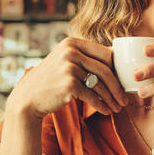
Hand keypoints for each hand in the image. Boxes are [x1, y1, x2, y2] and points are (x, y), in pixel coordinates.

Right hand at [8, 38, 126, 118]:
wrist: (28, 97)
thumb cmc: (51, 80)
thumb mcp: (66, 61)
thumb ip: (85, 57)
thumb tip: (115, 56)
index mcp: (73, 43)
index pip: (106, 54)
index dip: (118, 70)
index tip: (123, 83)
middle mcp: (71, 52)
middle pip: (106, 70)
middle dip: (118, 88)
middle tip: (125, 100)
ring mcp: (69, 67)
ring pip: (100, 85)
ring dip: (112, 99)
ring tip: (118, 108)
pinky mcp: (68, 84)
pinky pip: (92, 96)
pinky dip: (101, 106)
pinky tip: (106, 111)